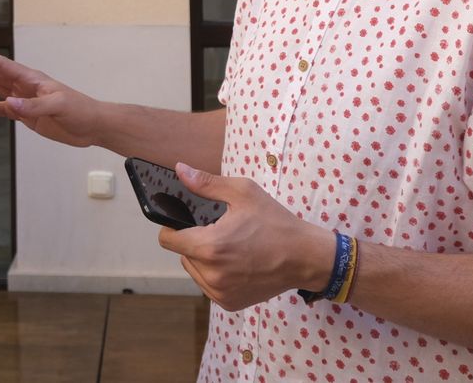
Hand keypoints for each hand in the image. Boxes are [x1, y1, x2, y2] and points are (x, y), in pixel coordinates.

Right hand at [0, 44, 101, 147]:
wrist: (91, 126)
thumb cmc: (79, 110)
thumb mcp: (58, 106)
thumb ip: (33, 105)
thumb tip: (9, 103)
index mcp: (32, 79)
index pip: (2, 65)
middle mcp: (25, 86)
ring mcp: (25, 100)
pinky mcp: (27, 115)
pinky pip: (4, 110)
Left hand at [156, 163, 334, 311]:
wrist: (305, 257)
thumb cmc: (275, 222)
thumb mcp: (243, 193)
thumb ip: (206, 183)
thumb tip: (180, 170)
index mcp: (209, 246)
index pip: (168, 240)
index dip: (172, 227)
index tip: (186, 222)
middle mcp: (211, 274)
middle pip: (182, 255)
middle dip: (194, 242)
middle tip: (219, 232)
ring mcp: (220, 292)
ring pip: (194, 271)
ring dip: (203, 260)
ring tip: (229, 247)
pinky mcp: (229, 303)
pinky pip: (209, 286)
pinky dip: (216, 275)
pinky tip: (235, 263)